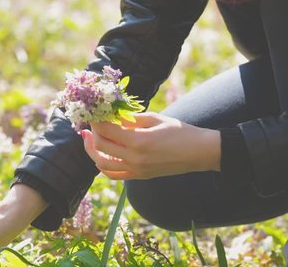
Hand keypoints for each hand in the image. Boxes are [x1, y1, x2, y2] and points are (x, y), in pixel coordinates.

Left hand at [82, 112, 220, 179]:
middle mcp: (134, 158)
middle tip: (90, 123)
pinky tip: (100, 155)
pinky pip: (113, 174)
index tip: (94, 112)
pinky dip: (102, 165)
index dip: (97, 120)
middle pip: (100, 146)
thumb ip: (131, 119)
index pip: (106, 130)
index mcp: (139, 141)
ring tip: (88, 138)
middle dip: (92, 133)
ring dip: (91, 150)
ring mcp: (136, 170)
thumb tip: (111, 116)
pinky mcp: (139, 176)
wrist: (199, 153)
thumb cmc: (180, 131)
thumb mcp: (155, 119)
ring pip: (102, 163)